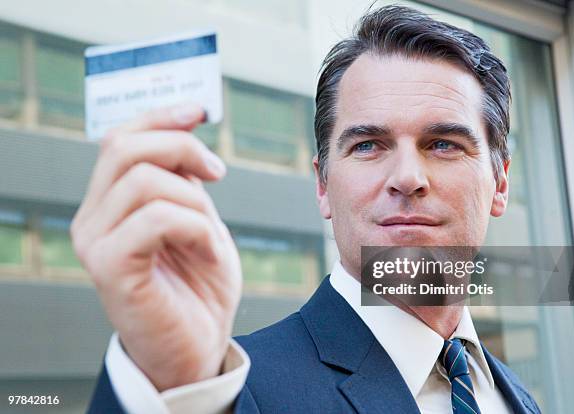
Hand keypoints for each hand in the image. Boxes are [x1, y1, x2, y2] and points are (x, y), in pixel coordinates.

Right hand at [71, 103, 241, 390]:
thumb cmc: (199, 284)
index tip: (199, 109)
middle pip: (125, 148)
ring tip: (210, 234)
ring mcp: (96, 243)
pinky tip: (208, 251)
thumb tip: (186, 127)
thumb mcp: (197, 218)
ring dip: (196, 201)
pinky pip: (158, 218)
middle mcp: (92, 219)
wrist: (199, 344)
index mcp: (109, 203)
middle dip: (182, 148)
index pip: (119, 139)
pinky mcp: (110, 268)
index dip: (160, 116)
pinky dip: (197, 227)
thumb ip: (184, 179)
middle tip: (218, 172)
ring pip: (146, 181)